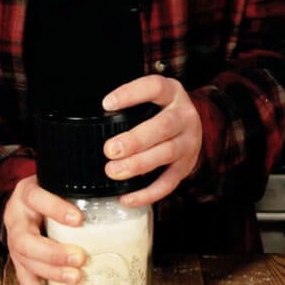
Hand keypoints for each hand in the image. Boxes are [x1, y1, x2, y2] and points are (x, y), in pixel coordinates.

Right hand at [2, 175, 88, 284]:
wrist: (24, 201)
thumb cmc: (48, 192)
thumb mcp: (57, 183)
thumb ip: (78, 189)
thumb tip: (118, 195)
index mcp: (26, 194)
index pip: (37, 198)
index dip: (55, 210)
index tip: (79, 220)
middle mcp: (16, 219)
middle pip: (26, 240)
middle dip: (53, 253)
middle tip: (80, 259)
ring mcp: (13, 242)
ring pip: (25, 261)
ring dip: (51, 273)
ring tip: (75, 279)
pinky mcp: (17, 260)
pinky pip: (24, 279)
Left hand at [101, 75, 202, 206]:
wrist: (192, 126)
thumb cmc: (161, 111)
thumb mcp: (152, 97)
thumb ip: (130, 104)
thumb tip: (92, 115)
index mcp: (172, 93)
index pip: (154, 87)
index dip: (131, 94)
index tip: (106, 104)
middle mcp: (184, 116)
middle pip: (163, 126)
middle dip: (135, 140)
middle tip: (110, 149)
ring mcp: (188, 143)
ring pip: (167, 153)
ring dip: (138, 164)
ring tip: (114, 171)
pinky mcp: (186, 167)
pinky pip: (168, 183)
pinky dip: (147, 193)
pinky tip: (127, 197)